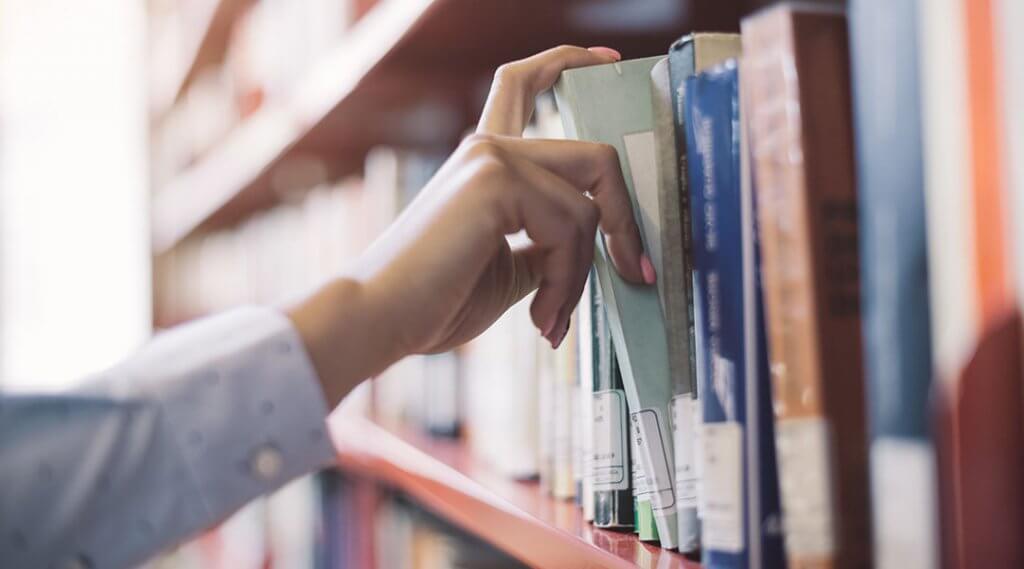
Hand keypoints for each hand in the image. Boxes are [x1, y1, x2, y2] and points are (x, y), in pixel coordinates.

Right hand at [290, 45, 651, 406]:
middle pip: (594, 157)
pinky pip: (571, 227)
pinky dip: (568, 280)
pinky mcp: (495, 179)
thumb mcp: (511, 269)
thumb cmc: (434, 302)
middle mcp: (488, 146)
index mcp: (485, 160)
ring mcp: (491, 157)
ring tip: (552, 318)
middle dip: (624, 220)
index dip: (571, 62)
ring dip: (583, 274)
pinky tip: (541, 316)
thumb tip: (601, 250)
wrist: (380, 319)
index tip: (610, 61)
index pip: (525, 83)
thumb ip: (550, 245)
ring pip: (588, 205)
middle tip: (634, 271)